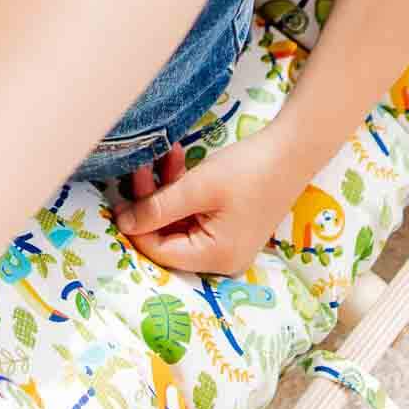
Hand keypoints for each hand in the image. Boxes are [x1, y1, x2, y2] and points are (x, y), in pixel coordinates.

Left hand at [109, 135, 295, 276]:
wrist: (292, 150)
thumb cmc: (248, 170)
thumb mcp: (197, 187)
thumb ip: (157, 208)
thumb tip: (123, 225)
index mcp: (215, 257)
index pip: (159, 251)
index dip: (135, 226)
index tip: (117, 199)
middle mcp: (220, 258)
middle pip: (168, 235)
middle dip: (151, 201)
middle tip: (140, 167)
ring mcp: (225, 241)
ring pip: (178, 220)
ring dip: (166, 189)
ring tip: (161, 156)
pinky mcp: (227, 223)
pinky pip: (194, 212)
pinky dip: (183, 189)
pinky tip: (178, 159)